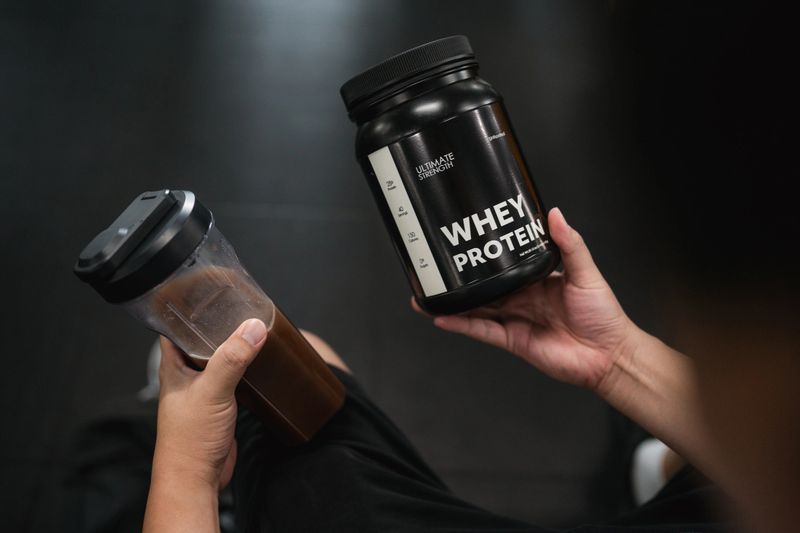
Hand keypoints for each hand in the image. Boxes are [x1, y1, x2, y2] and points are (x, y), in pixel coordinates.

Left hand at [153, 318, 266, 489]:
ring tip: (253, 331)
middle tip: (241, 308)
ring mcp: (202, 391)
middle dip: (218, 326)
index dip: (188, 309)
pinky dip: (244, 371)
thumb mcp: (212, 391)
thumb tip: (253, 328)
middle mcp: (186, 376)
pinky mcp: (219, 407)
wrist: (195, 479)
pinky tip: (259, 366)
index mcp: (173, 366)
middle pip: (200, 341)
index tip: (208, 292)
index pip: (175, 328)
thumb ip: (232, 359)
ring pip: (218, 361)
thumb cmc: (189, 439)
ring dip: (233, 349)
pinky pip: (232, 381)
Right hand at [416, 208, 639, 392]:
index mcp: (537, 280)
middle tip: (435, 267)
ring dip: (452, 303)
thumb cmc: (604, 316)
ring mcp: (514, 320)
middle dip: (460, 279)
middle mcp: (522, 299)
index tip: (466, 240)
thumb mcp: (586, 273)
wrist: (608, 355)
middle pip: (484, 287)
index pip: (505, 264)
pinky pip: (481, 331)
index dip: (485, 255)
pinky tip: (442, 317)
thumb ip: (569, 244)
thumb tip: (555, 214)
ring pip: (476, 309)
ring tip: (426, 294)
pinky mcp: (512, 340)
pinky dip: (461, 325)